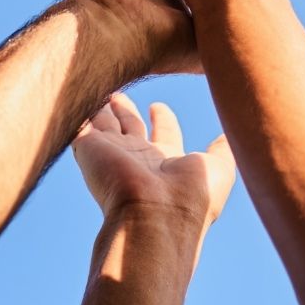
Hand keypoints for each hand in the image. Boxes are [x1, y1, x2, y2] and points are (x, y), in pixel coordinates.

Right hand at [72, 94, 234, 230]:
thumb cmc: (192, 198)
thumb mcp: (219, 168)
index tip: (159, 106)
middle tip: (120, 95)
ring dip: (101, 107)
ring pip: (103, 123)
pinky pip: (79, 123)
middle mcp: (138, 158)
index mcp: (167, 163)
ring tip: (97, 86)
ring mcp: (112, 153)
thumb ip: (223, 149)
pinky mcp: (89, 148)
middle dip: (126, 111)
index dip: (162, 120)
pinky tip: (74, 93)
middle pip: (130, 128)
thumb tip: (229, 135)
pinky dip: (77, 109)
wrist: (154, 217)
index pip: (163, 136)